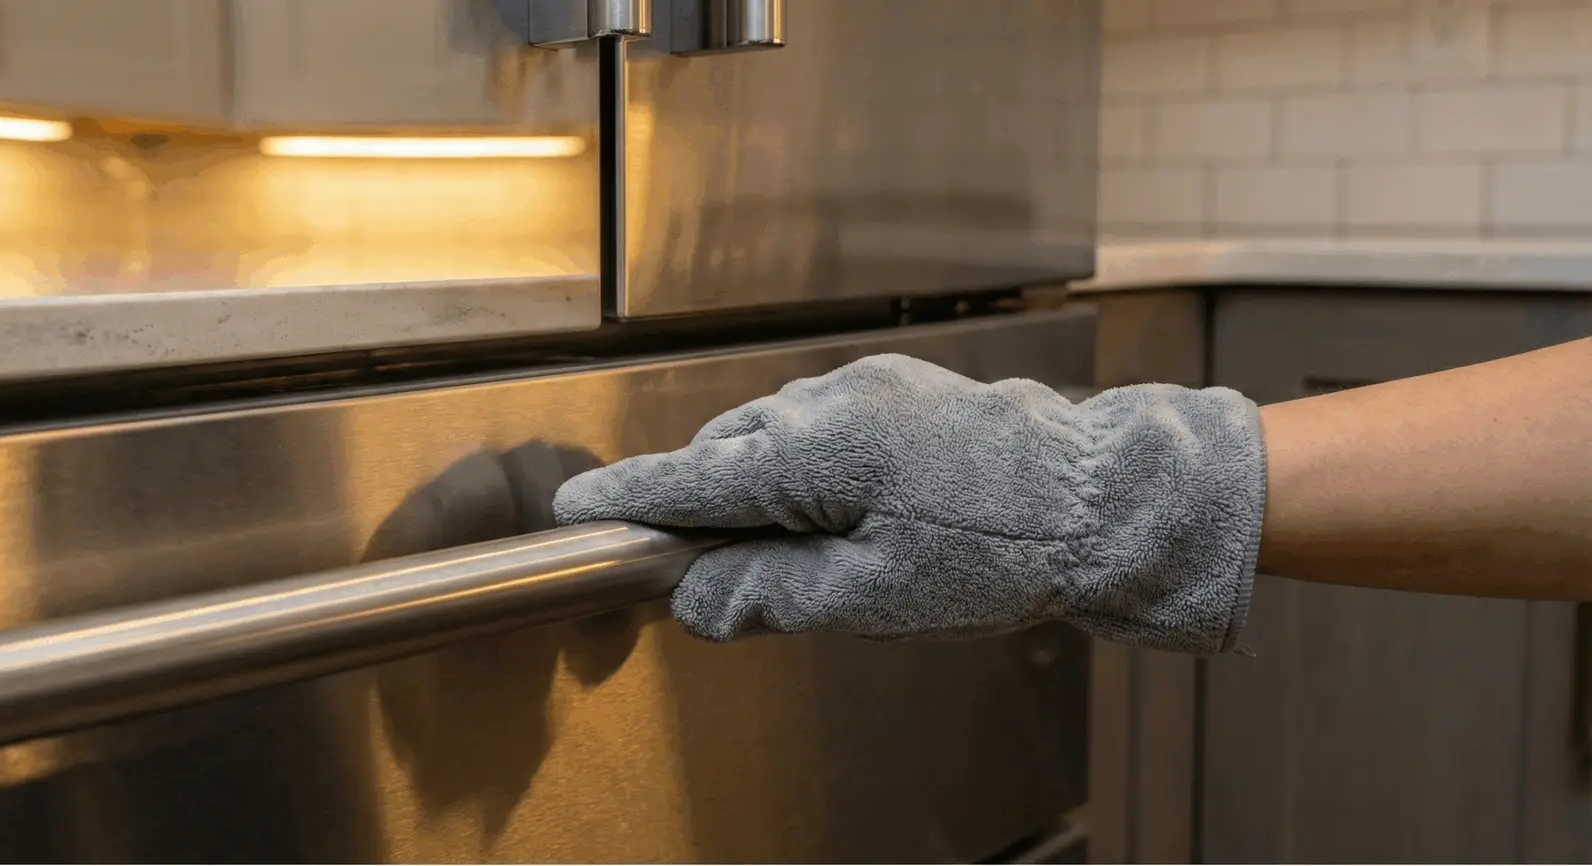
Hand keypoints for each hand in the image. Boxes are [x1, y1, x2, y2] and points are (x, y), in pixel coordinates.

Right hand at [553, 354, 1263, 653]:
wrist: (1104, 500)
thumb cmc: (1003, 550)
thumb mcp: (872, 595)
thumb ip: (769, 592)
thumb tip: (699, 600)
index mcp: (819, 450)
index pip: (694, 475)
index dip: (631, 496)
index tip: (580, 504)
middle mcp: (834, 400)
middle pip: (728, 453)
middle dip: (706, 504)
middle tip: (711, 570)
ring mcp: (868, 386)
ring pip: (773, 437)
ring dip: (761, 486)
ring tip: (799, 551)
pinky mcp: (898, 387)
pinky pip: (817, 423)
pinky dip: (804, 465)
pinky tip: (838, 511)